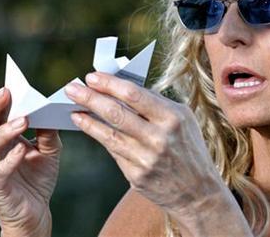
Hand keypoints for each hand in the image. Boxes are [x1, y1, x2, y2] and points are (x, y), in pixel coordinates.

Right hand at [0, 87, 60, 236]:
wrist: (36, 211)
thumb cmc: (38, 176)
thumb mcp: (50, 149)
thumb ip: (48, 131)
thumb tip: (50, 110)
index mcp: (0, 137)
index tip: (10, 84)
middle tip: (6, 93)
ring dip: (3, 131)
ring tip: (22, 120)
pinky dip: (9, 160)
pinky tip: (21, 150)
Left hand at [65, 72, 226, 220]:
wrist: (198, 192)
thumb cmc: (190, 148)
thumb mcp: (183, 119)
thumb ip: (155, 103)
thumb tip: (122, 89)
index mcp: (173, 117)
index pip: (134, 95)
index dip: (110, 84)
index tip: (92, 76)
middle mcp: (159, 138)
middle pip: (116, 113)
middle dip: (90, 98)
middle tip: (71, 88)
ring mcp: (146, 159)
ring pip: (109, 134)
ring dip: (87, 119)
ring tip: (73, 108)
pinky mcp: (136, 176)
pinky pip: (113, 151)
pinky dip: (98, 136)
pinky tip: (87, 126)